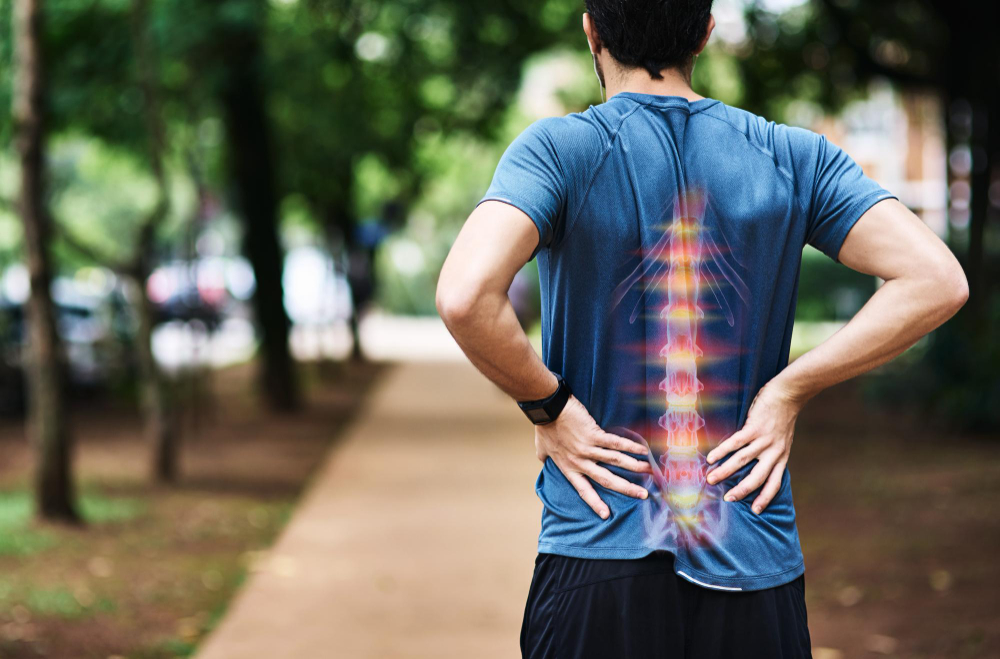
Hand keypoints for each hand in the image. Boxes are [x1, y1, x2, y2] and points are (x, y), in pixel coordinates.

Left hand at [535, 395, 652, 519]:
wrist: (547, 408)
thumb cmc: (545, 426)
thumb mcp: (542, 447)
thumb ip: (545, 457)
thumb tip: (543, 459)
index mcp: (568, 468)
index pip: (583, 490)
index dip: (595, 503)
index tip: (606, 515)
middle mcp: (579, 462)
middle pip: (606, 480)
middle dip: (626, 488)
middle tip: (643, 495)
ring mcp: (587, 449)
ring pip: (615, 461)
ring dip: (634, 466)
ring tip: (648, 470)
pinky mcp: (594, 434)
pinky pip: (615, 443)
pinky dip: (630, 447)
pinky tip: (643, 450)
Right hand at [705, 380, 802, 514]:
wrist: (788, 394)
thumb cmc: (782, 416)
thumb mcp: (782, 440)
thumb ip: (771, 452)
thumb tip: (755, 464)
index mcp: (781, 457)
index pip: (774, 483)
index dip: (765, 498)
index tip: (755, 511)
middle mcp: (774, 452)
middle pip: (757, 477)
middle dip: (741, 490)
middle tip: (727, 500)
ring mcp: (764, 440)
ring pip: (742, 461)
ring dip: (725, 471)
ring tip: (711, 479)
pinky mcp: (754, 427)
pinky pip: (736, 443)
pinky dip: (722, 450)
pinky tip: (711, 457)